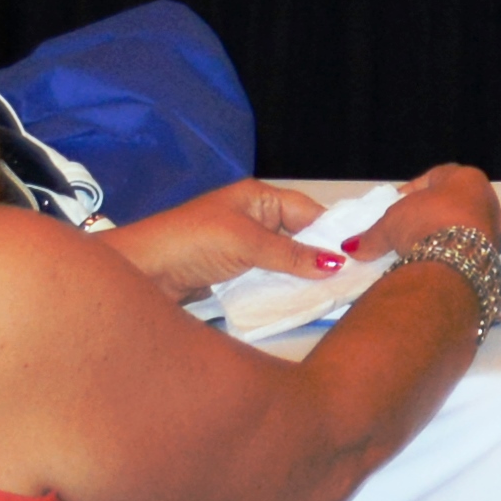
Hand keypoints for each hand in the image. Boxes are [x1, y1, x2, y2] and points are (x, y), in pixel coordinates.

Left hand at [95, 179, 330, 297]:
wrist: (139, 272)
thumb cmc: (190, 243)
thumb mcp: (245, 243)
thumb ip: (291, 254)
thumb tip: (338, 263)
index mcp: (256, 198)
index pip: (307, 211)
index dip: (332, 231)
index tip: (361, 254)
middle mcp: (252, 219)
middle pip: (298, 237)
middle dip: (320, 257)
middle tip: (353, 279)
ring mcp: (241, 248)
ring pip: (283, 261)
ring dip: (301, 276)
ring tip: (333, 294)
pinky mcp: (230, 274)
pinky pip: (265, 279)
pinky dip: (281, 289)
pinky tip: (298, 302)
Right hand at [373, 165, 500, 257]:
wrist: (456, 261)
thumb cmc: (424, 223)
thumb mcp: (390, 224)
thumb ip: (372, 234)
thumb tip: (352, 247)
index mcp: (466, 177)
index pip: (436, 176)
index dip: (413, 189)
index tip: (396, 204)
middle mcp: (485, 197)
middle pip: (452, 201)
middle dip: (428, 214)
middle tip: (406, 228)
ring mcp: (492, 226)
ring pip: (462, 226)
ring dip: (440, 235)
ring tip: (415, 249)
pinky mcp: (492, 253)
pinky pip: (466, 248)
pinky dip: (449, 253)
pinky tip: (432, 264)